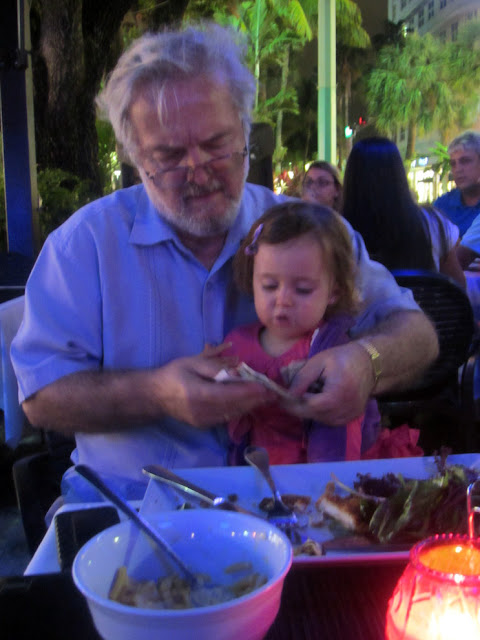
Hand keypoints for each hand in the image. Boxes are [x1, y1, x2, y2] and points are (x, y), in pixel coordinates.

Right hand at [154, 343, 277, 426]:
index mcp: (198, 393)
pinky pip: (227, 417)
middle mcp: (202, 411)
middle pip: (235, 406)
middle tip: (274, 392)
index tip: (265, 387)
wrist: (155, 396)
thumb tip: (236, 367)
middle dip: (256, 399)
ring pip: (234, 414)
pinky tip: (251, 402)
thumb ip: (215, 365)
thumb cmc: (174, 374)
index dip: (249, 391)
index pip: (229, 394)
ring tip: (268, 397)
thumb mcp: (192, 362)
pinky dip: (241, 409)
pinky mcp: (205, 425)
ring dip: (252, 405)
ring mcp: (204, 421)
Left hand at [283, 342, 374, 424]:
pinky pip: (330, 420)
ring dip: (309, 410)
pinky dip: (320, 412)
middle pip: (313, 415)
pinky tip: (319, 399)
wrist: (370, 363)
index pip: (309, 407)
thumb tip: (289, 394)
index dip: (292, 405)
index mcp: (337, 394)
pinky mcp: (351, 417)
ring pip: (320, 420)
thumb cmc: (342, 358)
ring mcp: (350, 415)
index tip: (280, 398)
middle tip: (287, 397)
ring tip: (306, 394)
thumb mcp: (319, 361)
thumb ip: (302, 378)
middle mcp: (345, 409)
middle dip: (298, 408)